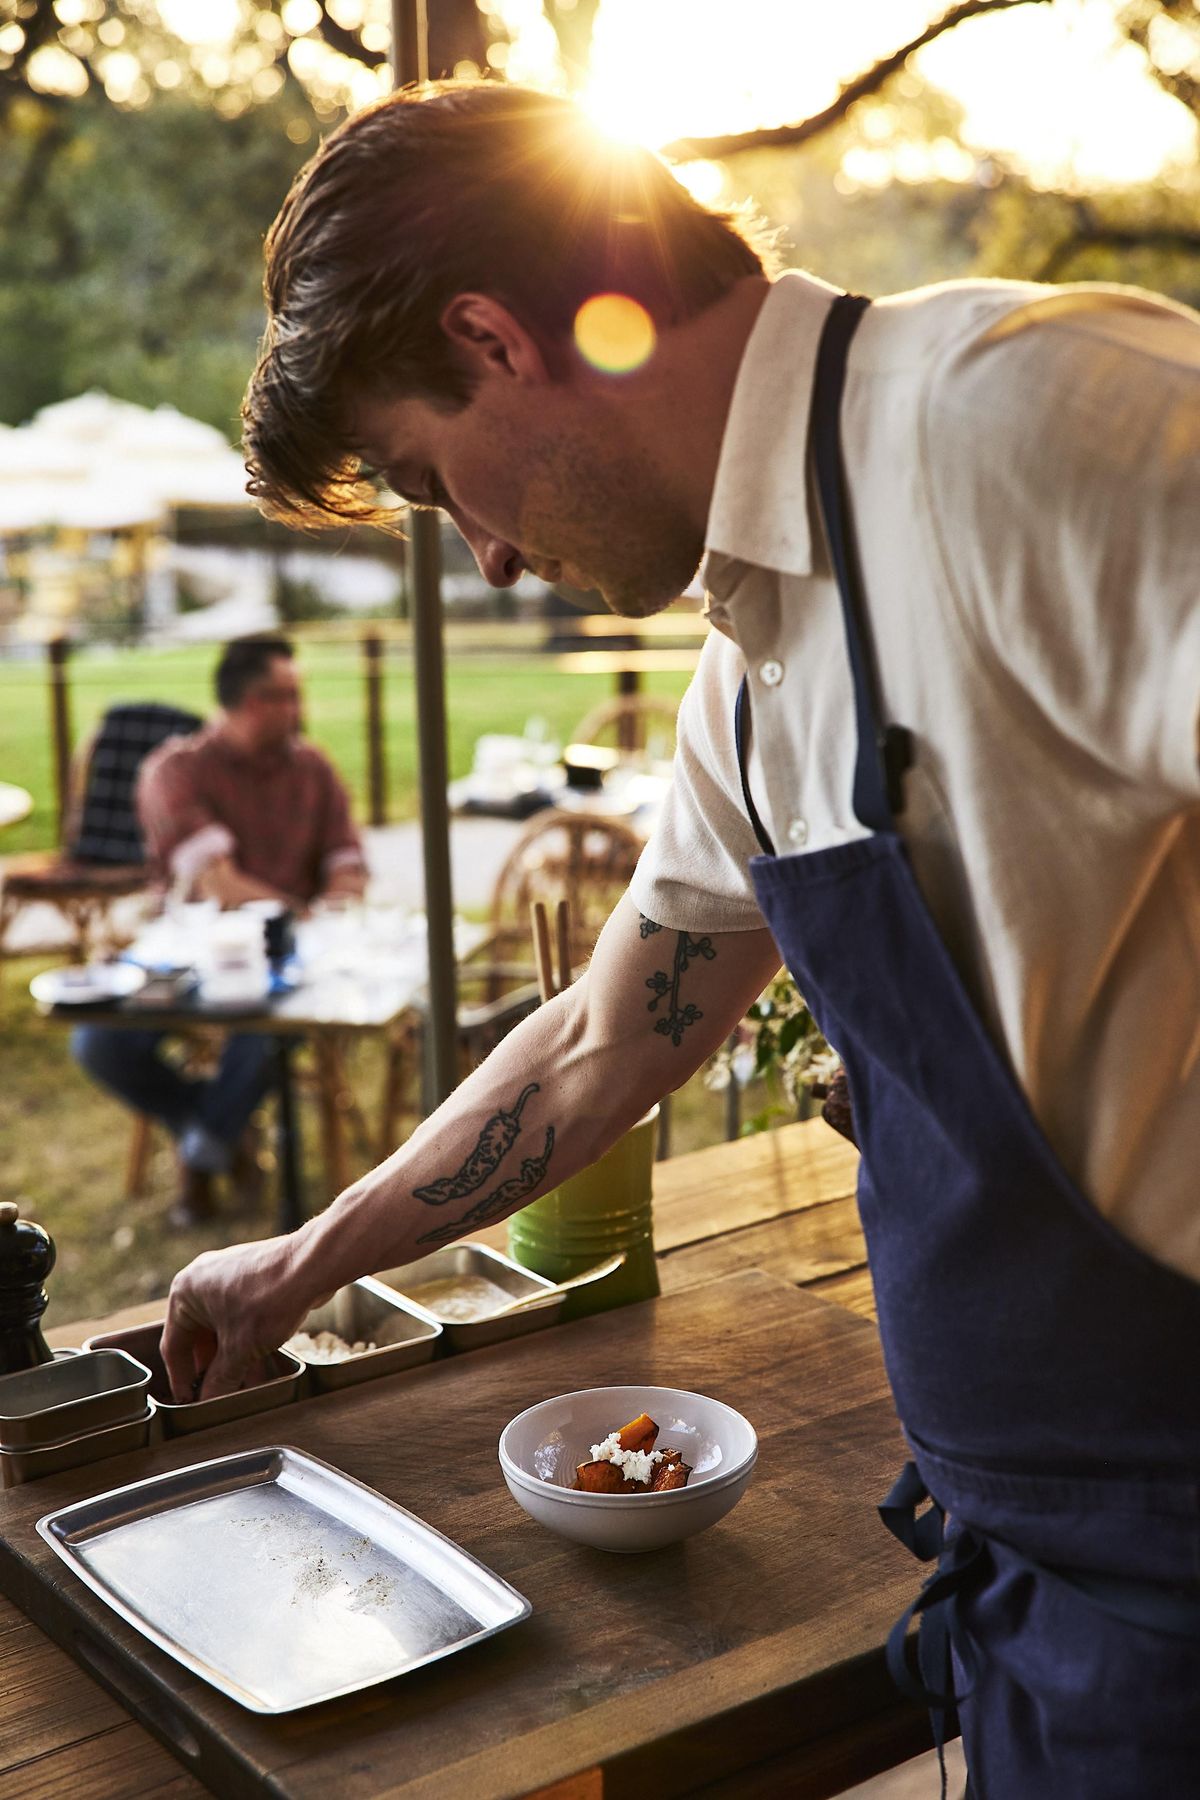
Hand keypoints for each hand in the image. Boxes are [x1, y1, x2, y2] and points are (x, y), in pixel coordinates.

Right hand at [162, 1234, 329, 1401]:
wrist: (312, 1265)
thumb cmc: (270, 1299)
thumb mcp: (240, 1349)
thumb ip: (220, 1379)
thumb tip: (208, 1401)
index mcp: (185, 1293)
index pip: (173, 1346)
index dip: (181, 1379)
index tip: (188, 1401)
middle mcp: (201, 1280)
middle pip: (198, 1337)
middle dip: (212, 1369)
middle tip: (218, 1395)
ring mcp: (227, 1276)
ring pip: (222, 1328)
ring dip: (231, 1358)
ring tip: (244, 1386)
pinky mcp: (250, 1277)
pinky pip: (239, 1316)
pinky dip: (245, 1340)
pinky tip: (259, 1364)